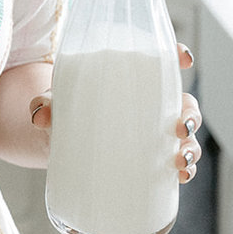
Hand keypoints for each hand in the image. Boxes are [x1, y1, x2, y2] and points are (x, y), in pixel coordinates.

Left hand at [28, 42, 203, 182]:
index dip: (177, 56)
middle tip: (181, 128)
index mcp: (131, 80)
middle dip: (191, 115)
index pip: (161, 61)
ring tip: (181, 161)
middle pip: (184, 103)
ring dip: (191, 148)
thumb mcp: (55, 102)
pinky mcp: (149, 158)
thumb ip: (46, 103)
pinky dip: (184, 170)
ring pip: (185, 136)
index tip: (184, 59)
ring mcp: (152, 133)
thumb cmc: (63, 110)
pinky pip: (175, 162)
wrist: (56, 141)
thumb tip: (40, 115)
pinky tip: (180, 177)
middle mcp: (150, 104)